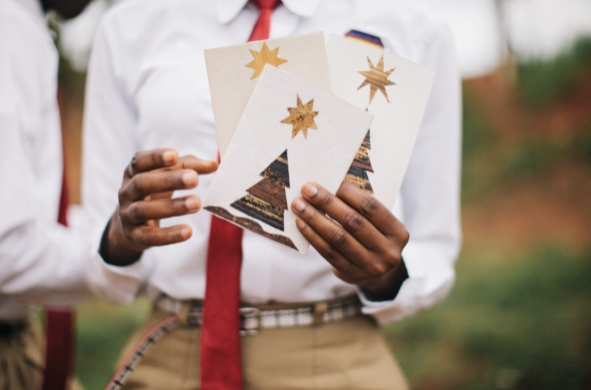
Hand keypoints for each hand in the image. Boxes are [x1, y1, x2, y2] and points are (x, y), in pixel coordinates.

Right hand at [100, 148, 217, 265]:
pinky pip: (149, 236)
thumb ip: (190, 167)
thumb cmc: (155, 192)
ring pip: (144, 210)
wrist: (131, 225)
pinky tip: (188, 231)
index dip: (155, 158)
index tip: (174, 155)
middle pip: (142, 184)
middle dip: (168, 181)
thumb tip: (214, 165)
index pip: (139, 161)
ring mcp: (127, 214)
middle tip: (194, 179)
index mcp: (133, 172)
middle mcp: (126, 191)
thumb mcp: (168, 176)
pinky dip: (169, 235)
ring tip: (197, 204)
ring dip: (172, 207)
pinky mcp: (133, 236)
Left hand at [291, 182, 408, 300]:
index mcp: (398, 233)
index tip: (331, 181)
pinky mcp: (351, 275)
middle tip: (307, 189)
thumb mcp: (377, 224)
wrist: (375, 272)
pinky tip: (301, 224)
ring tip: (299, 205)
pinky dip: (313, 236)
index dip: (350, 193)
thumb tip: (331, 184)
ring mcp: (370, 266)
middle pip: (353, 222)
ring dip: (315, 218)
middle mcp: (388, 252)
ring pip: (338, 238)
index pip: (372, 208)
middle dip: (327, 203)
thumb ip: (360, 207)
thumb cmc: (373, 236)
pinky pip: (328, 252)